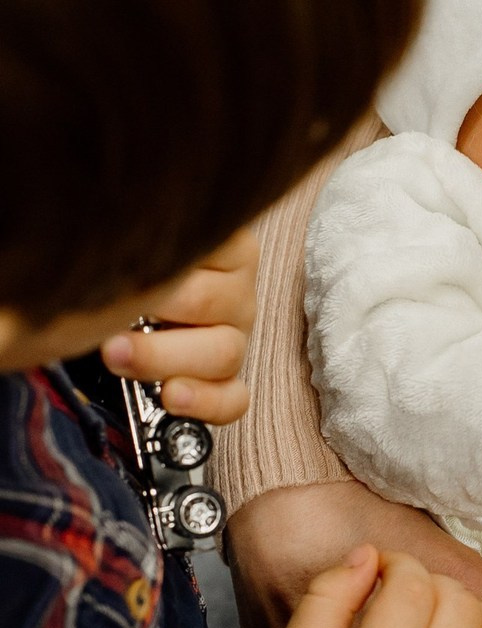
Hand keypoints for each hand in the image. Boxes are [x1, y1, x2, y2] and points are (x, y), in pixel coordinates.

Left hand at [99, 227, 257, 423]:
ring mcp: (237, 338)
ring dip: (164, 358)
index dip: (167, 257)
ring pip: (224, 353)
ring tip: (116, 356)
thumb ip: (130, 234)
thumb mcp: (130, 242)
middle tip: (107, 313)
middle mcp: (238, 292)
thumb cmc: (124, 272)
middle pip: (212, 303)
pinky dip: (204, 401)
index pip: (213, 245)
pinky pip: (233, 398)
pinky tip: (170, 396)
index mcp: (227, 248)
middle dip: (155, 309)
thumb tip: (98, 226)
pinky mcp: (230, 381)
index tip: (120, 259)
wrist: (118, 310)